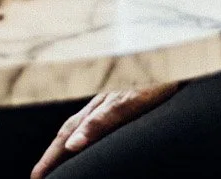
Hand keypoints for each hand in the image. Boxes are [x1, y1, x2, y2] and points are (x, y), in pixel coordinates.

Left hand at [32, 84, 178, 175]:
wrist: (178, 54)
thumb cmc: (164, 78)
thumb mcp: (144, 100)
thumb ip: (123, 115)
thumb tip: (109, 139)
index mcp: (105, 103)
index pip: (73, 129)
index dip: (55, 151)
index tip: (42, 173)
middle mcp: (104, 100)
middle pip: (69, 129)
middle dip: (51, 157)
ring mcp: (116, 97)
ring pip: (81, 125)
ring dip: (60, 149)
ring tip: (45, 171)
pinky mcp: (133, 96)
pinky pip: (108, 114)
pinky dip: (90, 130)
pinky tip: (76, 144)